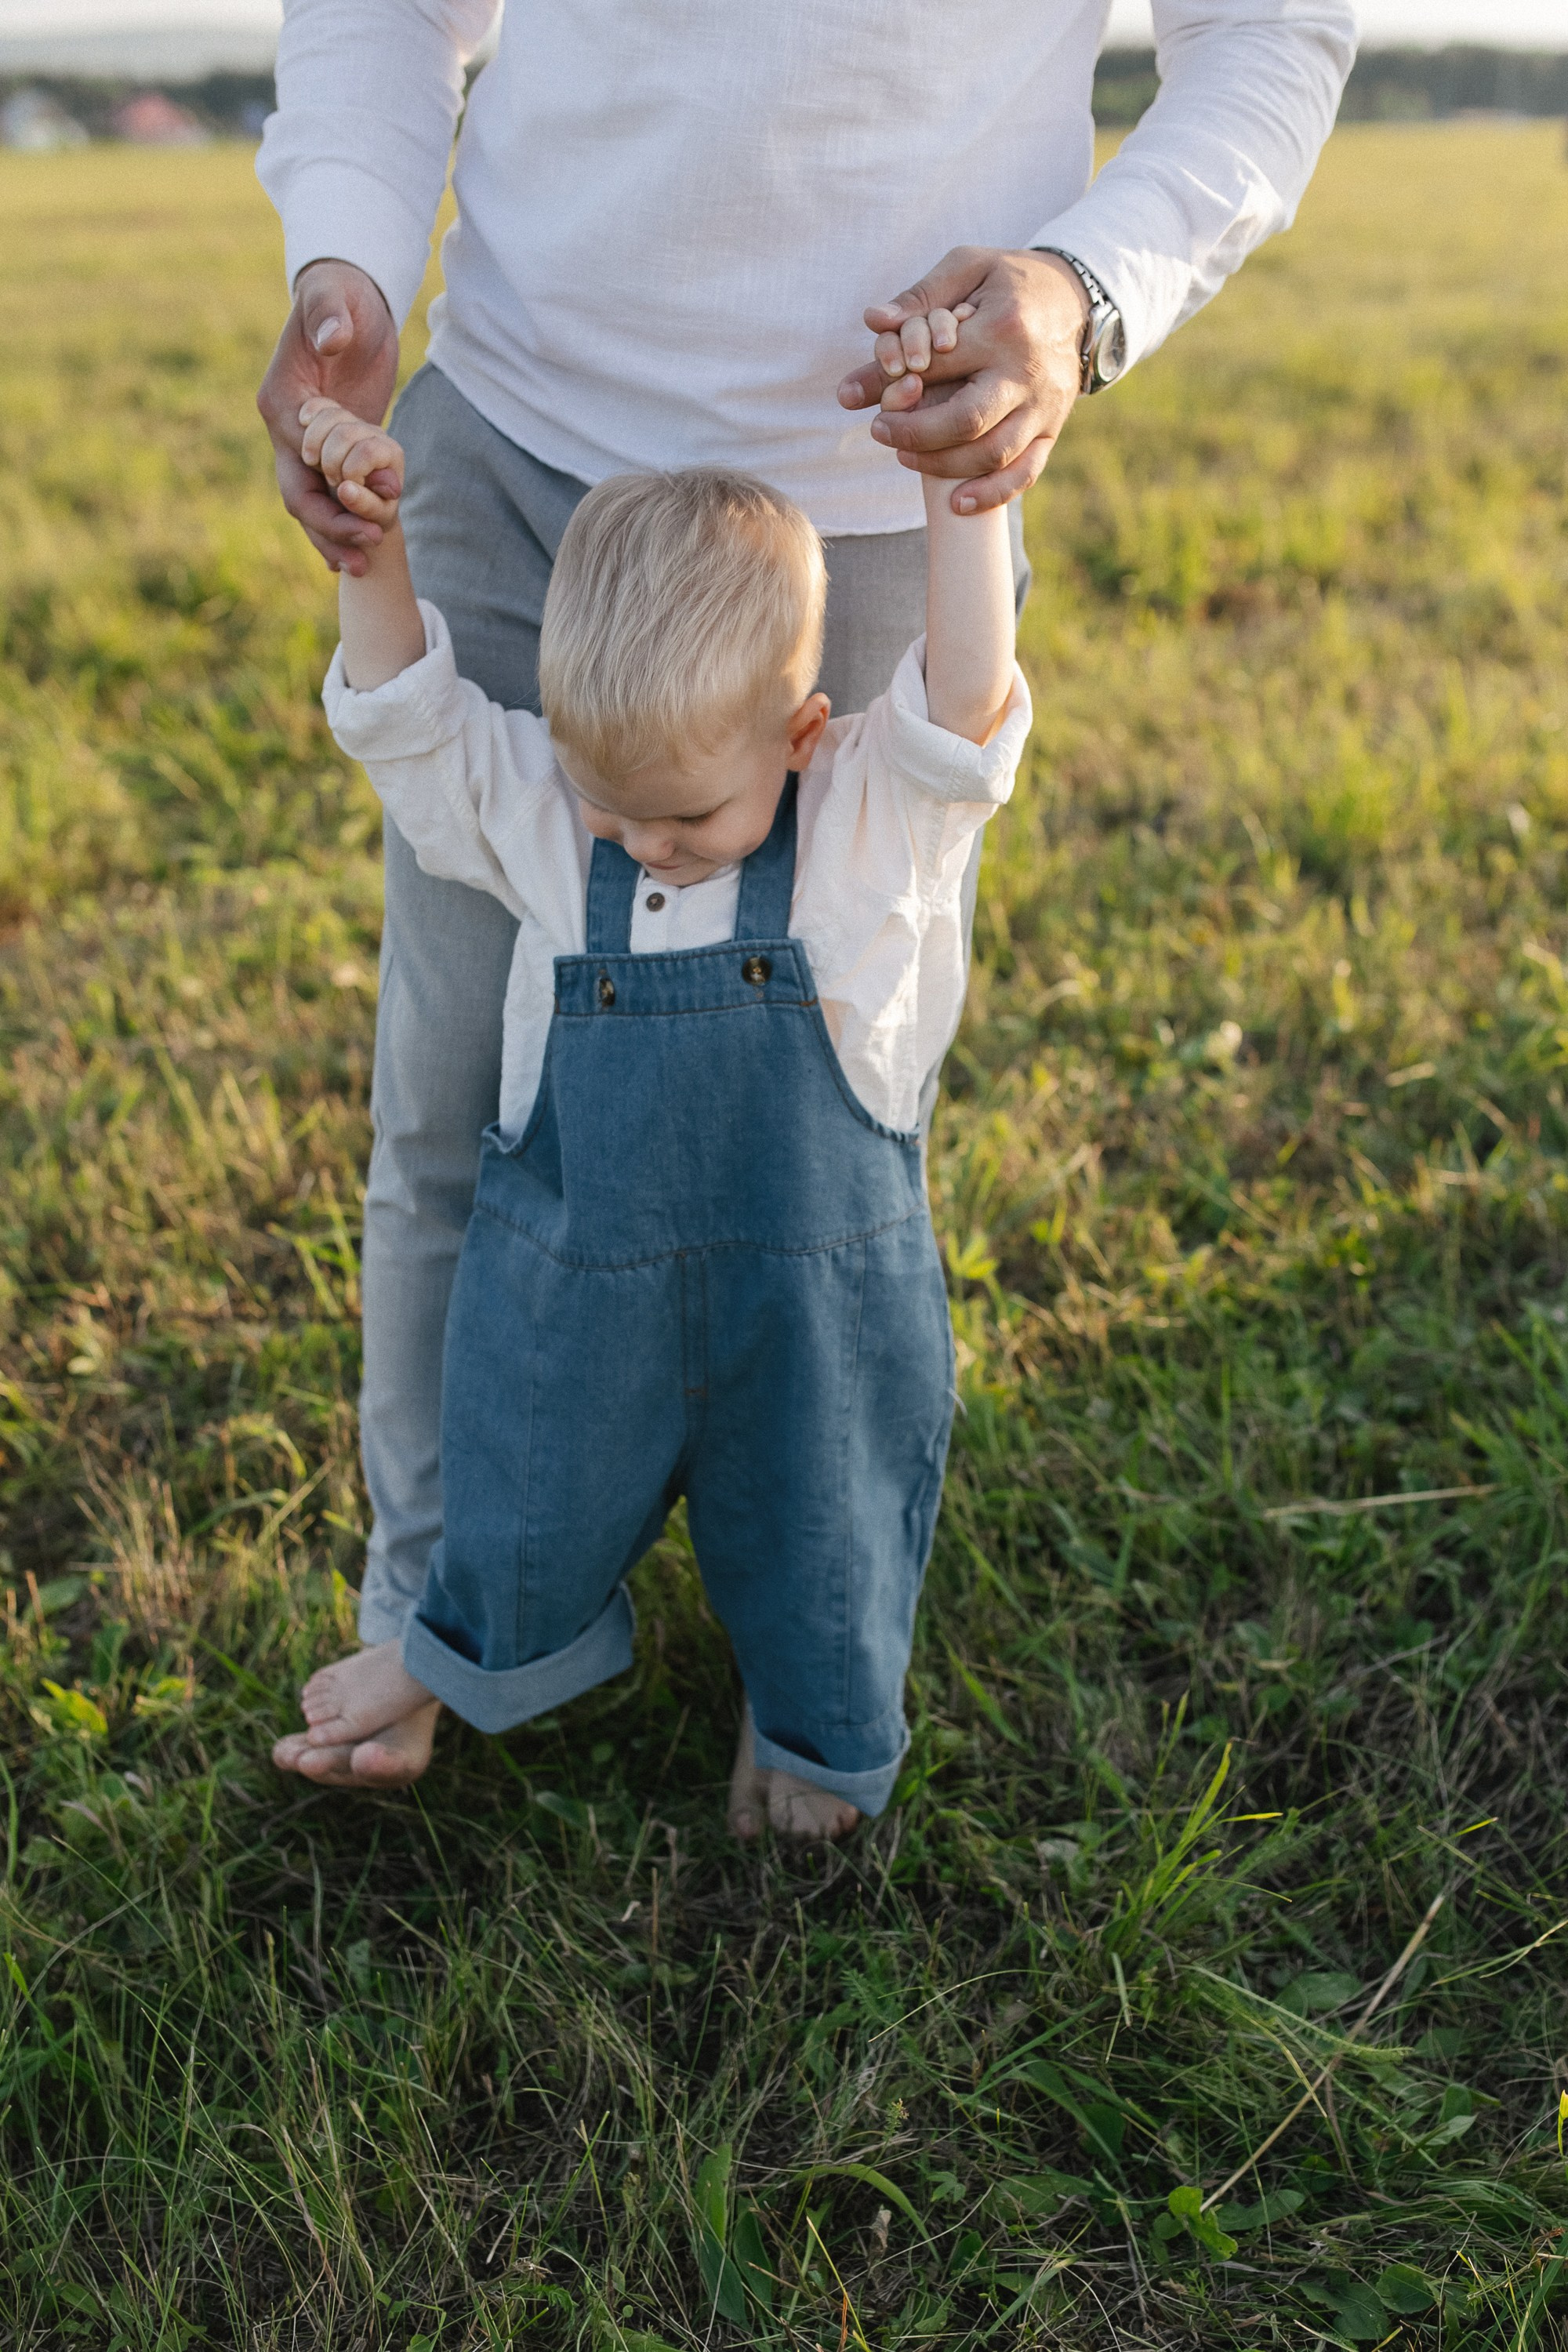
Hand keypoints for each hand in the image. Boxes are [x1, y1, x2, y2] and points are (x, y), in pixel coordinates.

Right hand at [256, 259, 400, 574]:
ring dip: (333, 537)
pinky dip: (341, 522)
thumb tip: (331, 339)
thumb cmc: (341, 294)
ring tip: (362, 569)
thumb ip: (329, 316)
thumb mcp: (337, 298)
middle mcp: (286, 429)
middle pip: (298, 494)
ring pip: (311, 503)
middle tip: (363, 559)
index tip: (365, 514)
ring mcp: (305, 442)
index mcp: (281, 402)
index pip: (297, 462)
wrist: (349, 296)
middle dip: (328, 530)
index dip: (330, 494)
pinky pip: (329, 494)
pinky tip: (358, 553)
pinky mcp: (330, 447)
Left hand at [837, 247, 1089, 512]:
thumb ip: (919, 295)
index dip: (891, 382)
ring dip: (942, 465)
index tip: (857, 395)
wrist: (1075, 297)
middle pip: (967, 420)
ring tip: (904, 455)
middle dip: (915, 432)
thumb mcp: (967, 267)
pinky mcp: (1053, 429)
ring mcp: (1044, 406)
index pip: (936, 365)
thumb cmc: (1010, 281)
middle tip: (878, 430)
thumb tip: (874, 321)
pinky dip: (993, 495)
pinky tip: (958, 504)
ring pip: (993, 454)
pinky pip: (1026, 472)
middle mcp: (1027, 372)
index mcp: (1003, 327)